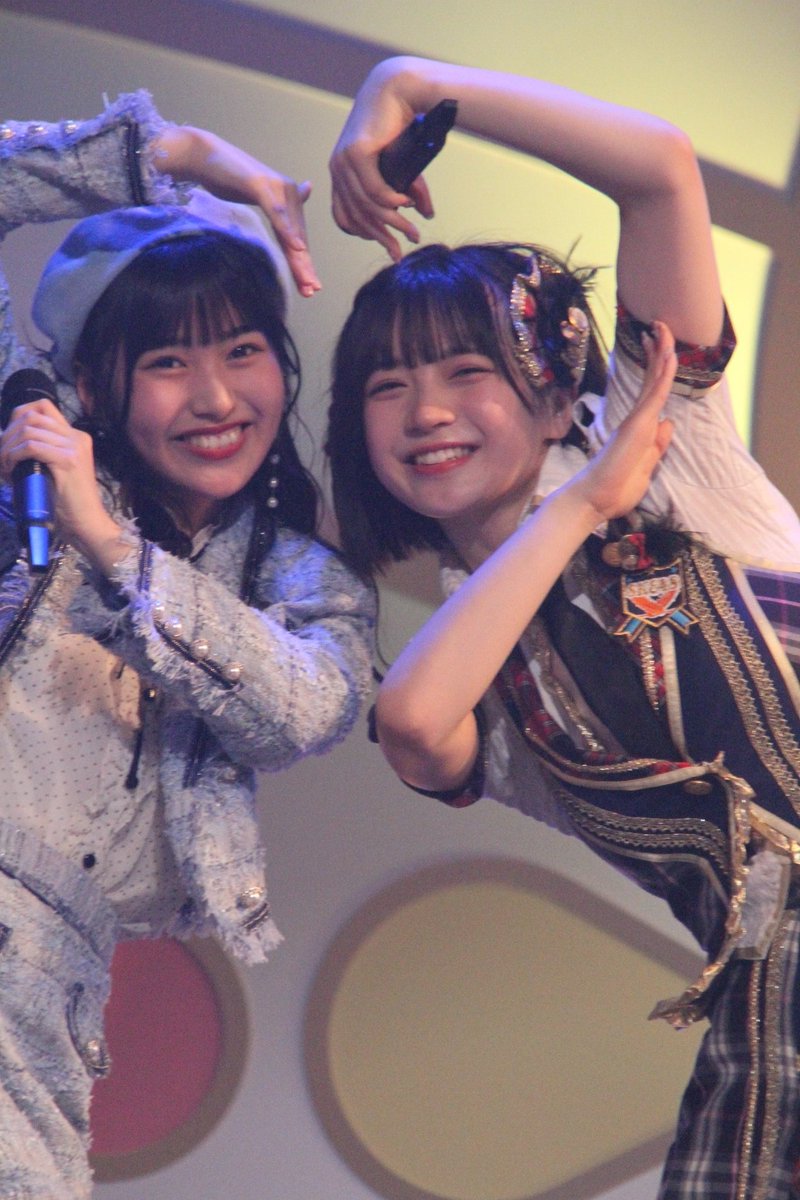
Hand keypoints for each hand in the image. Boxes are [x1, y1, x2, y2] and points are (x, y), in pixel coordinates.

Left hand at [0, 399, 121, 560]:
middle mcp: (77, 437)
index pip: (43, 407)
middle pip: (33, 415)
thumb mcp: (56, 470)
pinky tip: (11, 469)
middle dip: (9, 433)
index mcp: (76, 436)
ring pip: (29, 429)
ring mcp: (74, 447)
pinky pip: (32, 446)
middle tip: (2, 455)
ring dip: (9, 446)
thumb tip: (9, 445)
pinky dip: (15, 455)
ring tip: (5, 465)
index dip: (19, 415)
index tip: (9, 437)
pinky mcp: (68, 461)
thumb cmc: (69, 503)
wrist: (87, 523)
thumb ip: (43, 453)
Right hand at [155, 125, 320, 297]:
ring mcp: (275, 187)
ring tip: (306, 279)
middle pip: (297, 237)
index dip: (304, 263)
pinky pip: (276, 212)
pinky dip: (286, 230)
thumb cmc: (229, 178)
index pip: (297, 238)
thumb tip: (307, 190)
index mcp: (287, 198)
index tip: (310, 287)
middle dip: (304, 266)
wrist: (204, 156)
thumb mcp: (259, 194)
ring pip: (290, 229)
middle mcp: (287, 191)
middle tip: (312, 290)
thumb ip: (279, 204)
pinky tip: (296, 247)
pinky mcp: (260, 184)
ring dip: (299, 256)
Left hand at [330, 62, 435, 260]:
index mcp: (342, 174)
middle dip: (380, 238)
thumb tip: (426, 214)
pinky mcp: (356, 152)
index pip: (344, 216)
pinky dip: (390, 201)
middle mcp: (338, 169)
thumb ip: (410, 191)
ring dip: (391, 223)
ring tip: (412, 232)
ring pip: (366, 206)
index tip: (386, 244)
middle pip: (356, 217)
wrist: (398, 90)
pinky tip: (404, 205)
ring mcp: (344, 161)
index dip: (364, 234)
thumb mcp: (403, 166)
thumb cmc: (400, 125)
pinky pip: (372, 188)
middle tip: (399, 253)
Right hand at [572, 320, 676, 523]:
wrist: (593, 501)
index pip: (654, 391)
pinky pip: (655, 395)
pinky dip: (664, 374)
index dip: (658, 367)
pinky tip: (669, 356)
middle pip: (653, 379)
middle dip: (658, 351)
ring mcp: (637, 421)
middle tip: (658, 325)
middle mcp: (638, 419)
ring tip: (662, 327)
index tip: (659, 346)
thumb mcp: (646, 467)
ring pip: (655, 381)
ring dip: (661, 353)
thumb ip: (657, 446)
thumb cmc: (614, 490)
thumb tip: (668, 422)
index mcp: (641, 428)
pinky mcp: (637, 426)